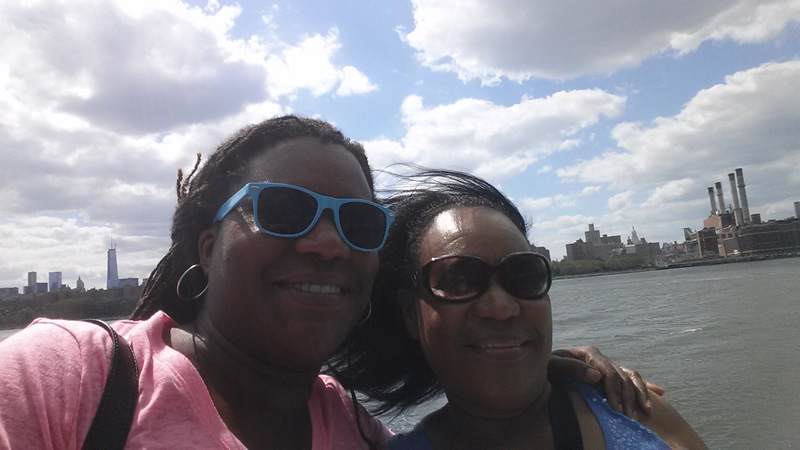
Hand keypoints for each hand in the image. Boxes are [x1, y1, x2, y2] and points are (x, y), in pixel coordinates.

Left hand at [549, 346, 663, 418]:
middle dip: (627, 398)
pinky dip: (644, 386)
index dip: (614, 390)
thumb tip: (597, 375)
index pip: (608, 371)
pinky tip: (659, 392)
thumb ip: (572, 368)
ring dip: (639, 394)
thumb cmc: (545, 368)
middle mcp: (600, 358)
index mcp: (589, 354)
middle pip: (622, 376)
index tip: (616, 408)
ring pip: (631, 377)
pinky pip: (631, 377)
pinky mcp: (609, 374)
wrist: (542, 369)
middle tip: (629, 417)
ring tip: (645, 412)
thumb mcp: (553, 366)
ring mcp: (606, 365)